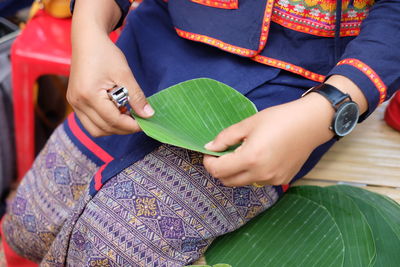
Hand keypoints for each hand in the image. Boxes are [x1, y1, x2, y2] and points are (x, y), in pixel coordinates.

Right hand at [66, 0, 153, 136]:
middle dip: (123, 128)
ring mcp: (73, 104)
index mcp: (89, 95)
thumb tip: (149, 115)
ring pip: (95, 130)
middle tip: (139, 121)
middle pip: (104, 128)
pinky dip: (105, 123)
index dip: (131, 125)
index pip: (113, 120)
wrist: (87, 41)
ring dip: (114, 128)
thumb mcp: (125, 74)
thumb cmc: (105, 54)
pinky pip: (90, 122)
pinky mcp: (74, 102)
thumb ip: (136, 97)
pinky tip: (117, 112)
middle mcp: (77, 102)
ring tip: (128, 117)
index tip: (145, 123)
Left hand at [203, 93, 334, 186]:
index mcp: (250, 158)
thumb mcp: (249, 123)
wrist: (311, 123)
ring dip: (236, 172)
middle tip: (224, 153)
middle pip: (227, 181)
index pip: (218, 171)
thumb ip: (226, 137)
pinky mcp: (281, 180)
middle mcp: (260, 174)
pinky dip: (252, 172)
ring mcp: (272, 180)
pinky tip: (260, 157)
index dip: (209, 162)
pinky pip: (258, 181)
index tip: (210, 153)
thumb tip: (210, 147)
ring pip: (243, 182)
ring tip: (244, 153)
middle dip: (220, 169)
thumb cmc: (280, 119)